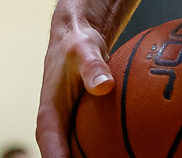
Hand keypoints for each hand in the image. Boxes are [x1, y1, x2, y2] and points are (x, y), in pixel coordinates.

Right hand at [35, 20, 113, 157]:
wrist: (78, 36)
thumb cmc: (78, 44)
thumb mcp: (84, 51)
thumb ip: (93, 68)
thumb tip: (104, 86)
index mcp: (49, 117)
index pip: (51, 152)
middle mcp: (56, 127)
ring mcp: (70, 126)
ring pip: (79, 153)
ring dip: (96, 155)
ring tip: (124, 156)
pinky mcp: (83, 122)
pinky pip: (93, 142)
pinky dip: (107, 147)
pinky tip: (133, 149)